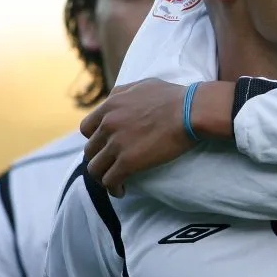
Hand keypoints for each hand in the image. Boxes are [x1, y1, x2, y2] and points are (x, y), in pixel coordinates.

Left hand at [80, 78, 193, 196]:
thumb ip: (123, 92)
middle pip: (90, 150)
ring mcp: (116, 144)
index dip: (94, 138)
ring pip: (95, 168)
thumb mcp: (142, 85)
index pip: (86, 128)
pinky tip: (121, 191)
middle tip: (111, 165)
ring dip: (102, 177)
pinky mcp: (128, 162)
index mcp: (110, 106)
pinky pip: (110, 181)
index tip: (105, 145)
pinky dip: (113, 189)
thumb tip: (113, 98)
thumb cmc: (173, 97)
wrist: (190, 111)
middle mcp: (108, 124)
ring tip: (114, 181)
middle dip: (99, 159)